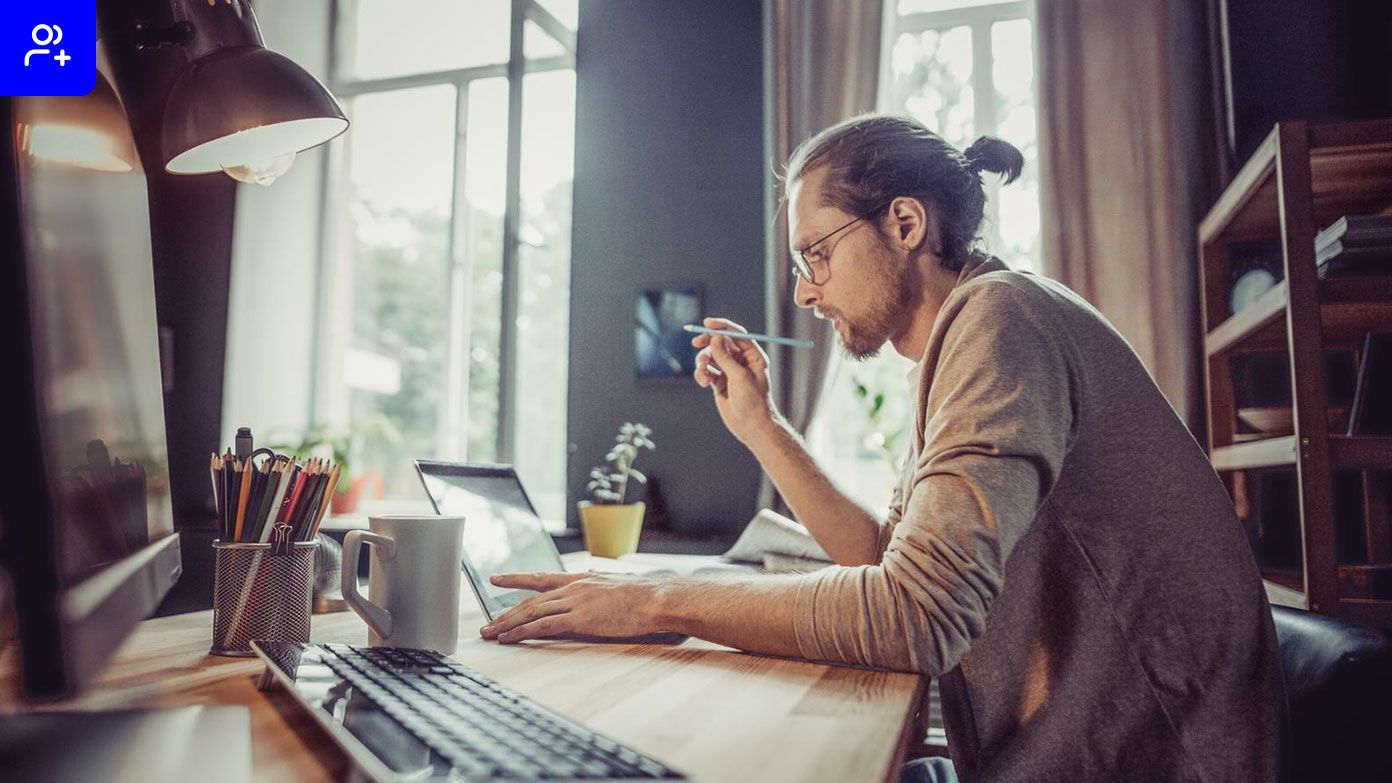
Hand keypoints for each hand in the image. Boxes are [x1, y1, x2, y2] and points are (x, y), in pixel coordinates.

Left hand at [479, 571, 668, 642]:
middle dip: (506, 611)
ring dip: (508, 623)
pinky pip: (543, 626)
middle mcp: (573, 587)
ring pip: (532, 611)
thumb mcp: (616, 587)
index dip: (517, 579)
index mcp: (582, 579)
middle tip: (487, 623)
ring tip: (491, 634)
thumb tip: (596, 599)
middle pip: (531, 599)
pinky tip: (510, 639)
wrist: (656, 598)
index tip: (498, 578)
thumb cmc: (644, 597)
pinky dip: (523, 632)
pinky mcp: (580, 618)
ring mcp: (575, 601)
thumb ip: (599, 592)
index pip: (542, 578)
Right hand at [691, 317, 781, 445]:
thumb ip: (726, 357)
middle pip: (721, 343)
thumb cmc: (753, 402)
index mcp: (753, 356)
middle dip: (707, 343)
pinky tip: (704, 383)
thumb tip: (715, 338)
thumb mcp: (740, 377)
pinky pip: (707, 371)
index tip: (707, 324)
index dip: (722, 327)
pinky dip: (702, 374)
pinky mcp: (720, 382)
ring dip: (703, 363)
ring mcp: (730, 371)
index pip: (737, 334)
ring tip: (704, 375)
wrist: (751, 426)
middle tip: (695, 343)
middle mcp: (741, 361)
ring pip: (711, 357)